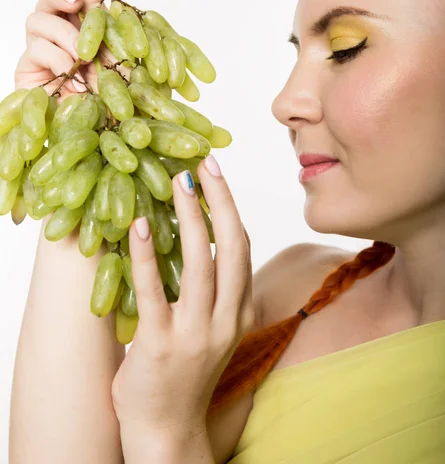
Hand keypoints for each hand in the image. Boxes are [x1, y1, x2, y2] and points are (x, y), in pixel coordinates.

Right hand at [15, 0, 114, 99]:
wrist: (100, 133)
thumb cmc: (114, 96)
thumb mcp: (122, 57)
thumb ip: (112, 24)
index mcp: (84, 26)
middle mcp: (60, 33)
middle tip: (77, 0)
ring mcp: (41, 49)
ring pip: (38, 19)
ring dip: (64, 33)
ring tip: (82, 55)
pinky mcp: (28, 69)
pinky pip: (36, 49)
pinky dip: (58, 58)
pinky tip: (72, 73)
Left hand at [111, 157, 254, 432]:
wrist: (167, 430)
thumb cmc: (187, 374)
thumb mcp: (215, 331)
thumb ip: (218, 292)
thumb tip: (204, 241)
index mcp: (240, 313)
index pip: (241, 250)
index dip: (229, 208)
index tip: (215, 176)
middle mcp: (226, 320)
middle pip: (231, 247)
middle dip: (220, 200)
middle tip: (204, 163)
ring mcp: (196, 333)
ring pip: (200, 262)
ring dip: (190, 216)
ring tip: (178, 181)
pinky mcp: (160, 345)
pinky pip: (154, 290)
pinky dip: (148, 254)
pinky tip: (140, 225)